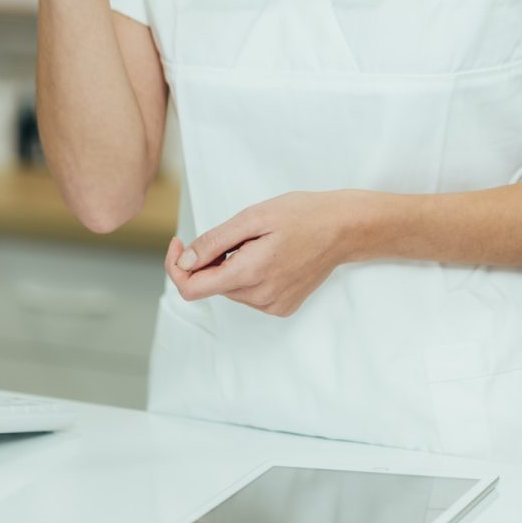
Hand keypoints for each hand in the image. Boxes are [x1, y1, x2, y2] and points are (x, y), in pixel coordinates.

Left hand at [164, 191, 354, 317]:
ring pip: (231, 289)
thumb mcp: (253, 217)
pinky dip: (250, 275)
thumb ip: (214, 242)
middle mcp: (260, 298)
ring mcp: (273, 306)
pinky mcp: (283, 307)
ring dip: (232, 266)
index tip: (181, 243)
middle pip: (212, 285)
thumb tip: (185, 263)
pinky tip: (272, 256)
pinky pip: (250, 294)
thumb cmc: (302, 214)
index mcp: (249, 274)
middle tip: (238, 233)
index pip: (191, 289)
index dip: (177, 266)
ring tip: (260, 242)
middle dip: (212, 260)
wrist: (344, 228)